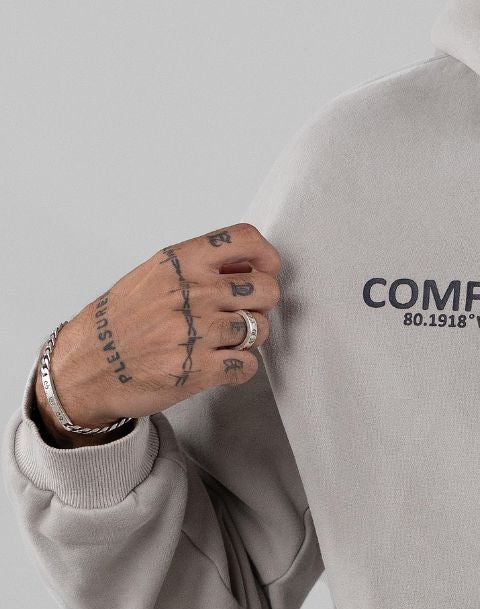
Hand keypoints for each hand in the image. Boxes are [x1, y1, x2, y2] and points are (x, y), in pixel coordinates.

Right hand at [40, 222, 282, 429]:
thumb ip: (198, 266)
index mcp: (179, 263)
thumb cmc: (118, 323)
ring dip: (249, 339)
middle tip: (241, 312)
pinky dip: (240, 367)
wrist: (84, 367)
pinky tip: (218, 363)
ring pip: (261, 329)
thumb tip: (248, 264)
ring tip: (223, 341)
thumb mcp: (152, 276)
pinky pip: (248, 365)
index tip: (265, 270)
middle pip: (266, 289)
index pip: (246, 239)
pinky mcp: (198, 370)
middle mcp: (191, 293)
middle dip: (261, 304)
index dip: (266, 257)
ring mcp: (195, 332)